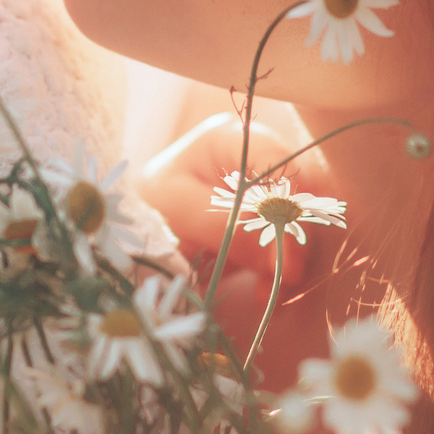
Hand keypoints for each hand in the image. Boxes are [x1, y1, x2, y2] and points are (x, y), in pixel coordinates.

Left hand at [135, 112, 339, 346]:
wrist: (130, 232)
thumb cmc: (148, 206)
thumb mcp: (178, 209)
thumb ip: (227, 225)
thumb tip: (280, 253)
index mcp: (233, 140)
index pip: (284, 163)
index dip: (292, 204)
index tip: (285, 247)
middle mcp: (258, 162)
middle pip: (301, 196)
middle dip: (294, 239)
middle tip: (282, 277)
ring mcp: (266, 196)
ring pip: (302, 227)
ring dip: (291, 262)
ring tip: (270, 292)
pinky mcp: (266, 228)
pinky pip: (290, 250)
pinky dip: (282, 275)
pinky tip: (267, 294)